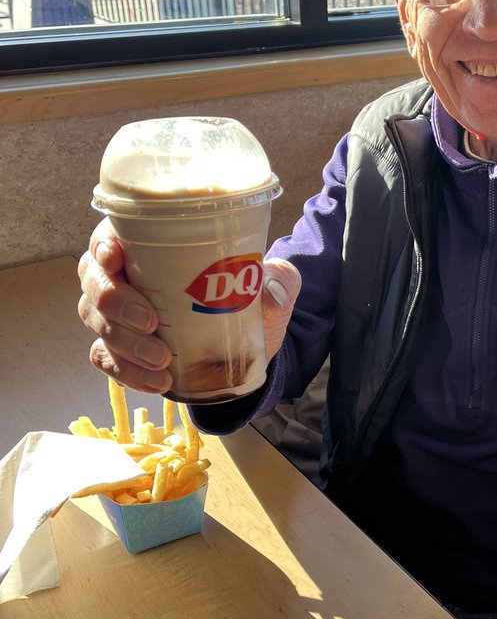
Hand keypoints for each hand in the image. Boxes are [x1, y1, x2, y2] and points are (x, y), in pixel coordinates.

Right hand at [77, 217, 300, 394]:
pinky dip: (128, 373)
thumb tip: (272, 287)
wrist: (245, 349)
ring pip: (98, 325)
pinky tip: (158, 381)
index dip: (103, 247)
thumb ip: (279, 279)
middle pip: (95, 283)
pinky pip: (107, 361)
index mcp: (149, 248)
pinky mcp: (122, 352)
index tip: (116, 259)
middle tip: (150, 322)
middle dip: (115, 303)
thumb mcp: (269, 286)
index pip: (109, 238)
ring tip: (162, 362)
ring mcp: (117, 318)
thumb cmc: (245, 301)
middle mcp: (125, 279)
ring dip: (126, 344)